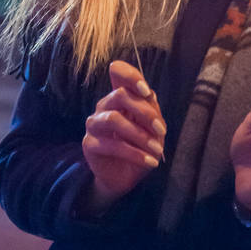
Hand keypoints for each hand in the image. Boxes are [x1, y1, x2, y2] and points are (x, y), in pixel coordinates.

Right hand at [81, 61, 165, 213]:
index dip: (130, 75)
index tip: (147, 91)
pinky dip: (135, 154)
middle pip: (120, 95)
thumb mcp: (153, 130)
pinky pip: (112, 145)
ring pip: (114, 119)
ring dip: (140, 136)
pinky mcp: (89, 144)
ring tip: (158, 151)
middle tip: (162, 131)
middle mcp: (105, 105)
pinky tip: (150, 162)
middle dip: (144, 112)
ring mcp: (94, 123)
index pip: (118, 72)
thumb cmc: (141, 147)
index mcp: (121, 96)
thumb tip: (150, 95)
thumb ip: (152, 112)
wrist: (125, 177)